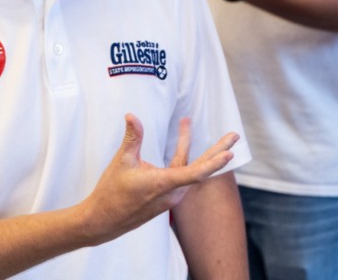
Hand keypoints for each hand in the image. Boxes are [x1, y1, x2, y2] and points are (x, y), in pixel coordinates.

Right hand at [79, 114, 238, 244]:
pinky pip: (181, 174)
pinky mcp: (167, 197)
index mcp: (164, 184)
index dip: (214, 163)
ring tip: (201, 129)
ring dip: (200, 151)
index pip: (195, 173)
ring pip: (191, 170)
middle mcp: (173, 193)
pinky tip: (182, 140)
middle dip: (218, 151)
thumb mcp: (122, 161)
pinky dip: (185, 157)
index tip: (230, 153)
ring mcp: (171, 196)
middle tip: (235, 135)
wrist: (102, 221)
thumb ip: (132, 138)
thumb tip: (131, 115)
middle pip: (201, 169)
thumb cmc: (111, 192)